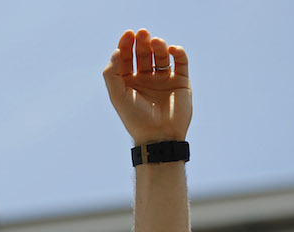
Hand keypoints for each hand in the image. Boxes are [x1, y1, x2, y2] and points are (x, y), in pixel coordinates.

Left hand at [103, 29, 191, 145]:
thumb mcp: (117, 96)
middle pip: (143, 54)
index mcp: (129, 82)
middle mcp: (146, 79)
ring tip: (156, 42)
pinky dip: (177, 53)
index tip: (128, 34)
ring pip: (161, 56)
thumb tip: (117, 51)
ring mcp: (164, 79)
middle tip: (143, 33)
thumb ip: (112, 74)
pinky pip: (180, 62)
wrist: (159, 136)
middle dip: (142, 43)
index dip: (127, 44)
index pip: (127, 58)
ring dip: (158, 46)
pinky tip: (172, 50)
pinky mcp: (181, 81)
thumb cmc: (135, 118)